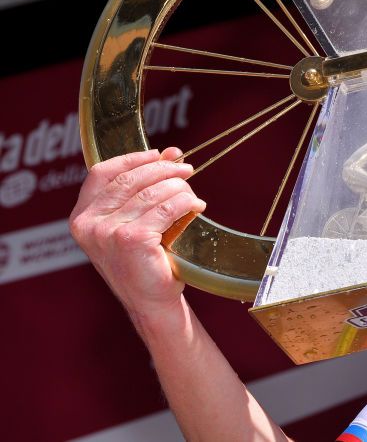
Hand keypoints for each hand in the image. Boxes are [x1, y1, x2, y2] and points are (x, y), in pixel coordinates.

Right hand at [69, 148, 205, 319]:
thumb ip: (142, 190)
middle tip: (186, 169)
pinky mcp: (132, 239)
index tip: (161, 153)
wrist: (152, 301)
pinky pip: (167, 208)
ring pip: (153, 192)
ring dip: (179, 188)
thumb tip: (170, 152)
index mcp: (82, 217)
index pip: (102, 172)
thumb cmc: (144, 261)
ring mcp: (108, 232)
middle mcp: (89, 224)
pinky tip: (197, 207)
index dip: (133, 158)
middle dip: (163, 169)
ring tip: (193, 194)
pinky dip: (187, 203)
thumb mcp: (133, 222)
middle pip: (131, 178)